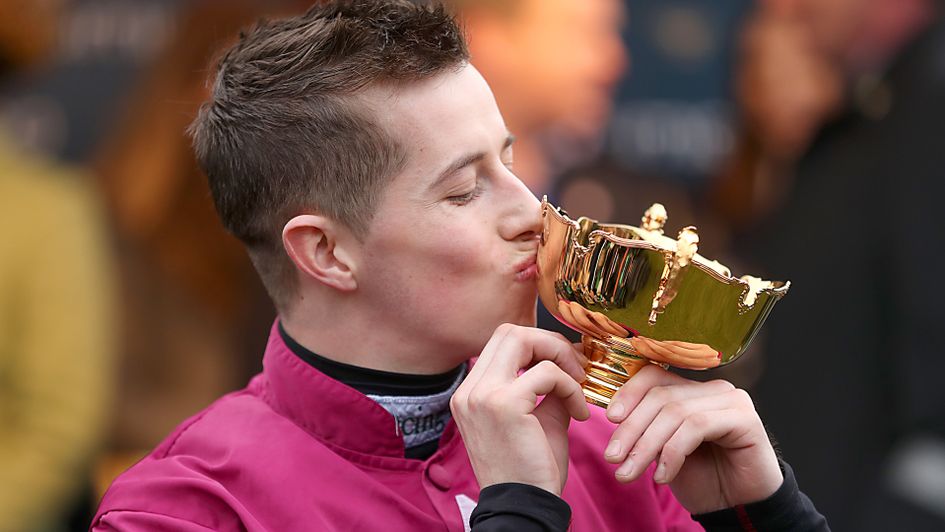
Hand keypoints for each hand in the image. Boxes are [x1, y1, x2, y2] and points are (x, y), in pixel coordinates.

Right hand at [450, 324, 589, 495]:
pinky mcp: (504, 405)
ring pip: (523, 340)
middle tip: (575, 367)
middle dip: (548, 342)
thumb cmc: (530, 471)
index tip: (565, 364)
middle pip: (509, 332)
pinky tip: (580, 412)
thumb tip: (569, 358)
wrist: (524, 509)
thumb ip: (545, 387)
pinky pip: (546, 373)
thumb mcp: (536, 419)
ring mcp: (482, 396)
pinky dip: (570, 387)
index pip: (500, 343)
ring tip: (578, 385)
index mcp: (470, 394)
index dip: (537, 344)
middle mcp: (469, 391)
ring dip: (560, 358)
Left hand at [603, 365, 782, 513]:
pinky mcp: (745, 419)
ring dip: (646, 445)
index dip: (628, 393)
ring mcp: (731, 400)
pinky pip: (696, 427)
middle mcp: (713, 389)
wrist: (738, 507)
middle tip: (613, 457)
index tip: (609, 419)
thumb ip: (647, 428)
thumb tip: (614, 416)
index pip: (654, 375)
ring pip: (675, 412)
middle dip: (631, 429)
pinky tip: (662, 476)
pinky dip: (672, 453)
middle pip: (661, 396)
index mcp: (692, 390)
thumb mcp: (663, 450)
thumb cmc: (703, 478)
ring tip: (630, 473)